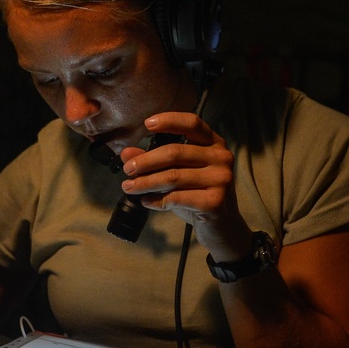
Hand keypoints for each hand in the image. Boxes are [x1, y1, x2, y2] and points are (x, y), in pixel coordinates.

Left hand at [118, 111, 254, 258]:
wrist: (222, 227)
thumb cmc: (197, 195)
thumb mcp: (176, 174)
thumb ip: (153, 161)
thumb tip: (126, 153)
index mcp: (214, 144)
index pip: (192, 123)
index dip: (169, 121)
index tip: (147, 124)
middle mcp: (221, 157)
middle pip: (175, 152)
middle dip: (145, 161)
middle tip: (127, 169)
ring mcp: (221, 179)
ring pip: (172, 176)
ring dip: (145, 182)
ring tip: (129, 187)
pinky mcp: (215, 201)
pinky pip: (176, 197)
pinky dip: (157, 200)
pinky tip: (146, 201)